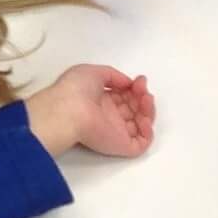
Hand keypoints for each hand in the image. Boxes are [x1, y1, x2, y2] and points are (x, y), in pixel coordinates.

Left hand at [27, 66, 157, 157]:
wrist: (68, 110)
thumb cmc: (75, 89)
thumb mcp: (93, 72)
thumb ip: (114, 75)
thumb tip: (128, 83)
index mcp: (100, 100)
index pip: (125, 96)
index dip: (135, 88)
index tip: (139, 80)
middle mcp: (109, 116)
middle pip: (135, 108)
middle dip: (143, 96)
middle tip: (142, 89)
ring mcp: (115, 131)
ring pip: (140, 124)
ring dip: (148, 111)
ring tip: (145, 99)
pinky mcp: (120, 145)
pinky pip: (141, 144)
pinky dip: (148, 132)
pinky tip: (144, 119)